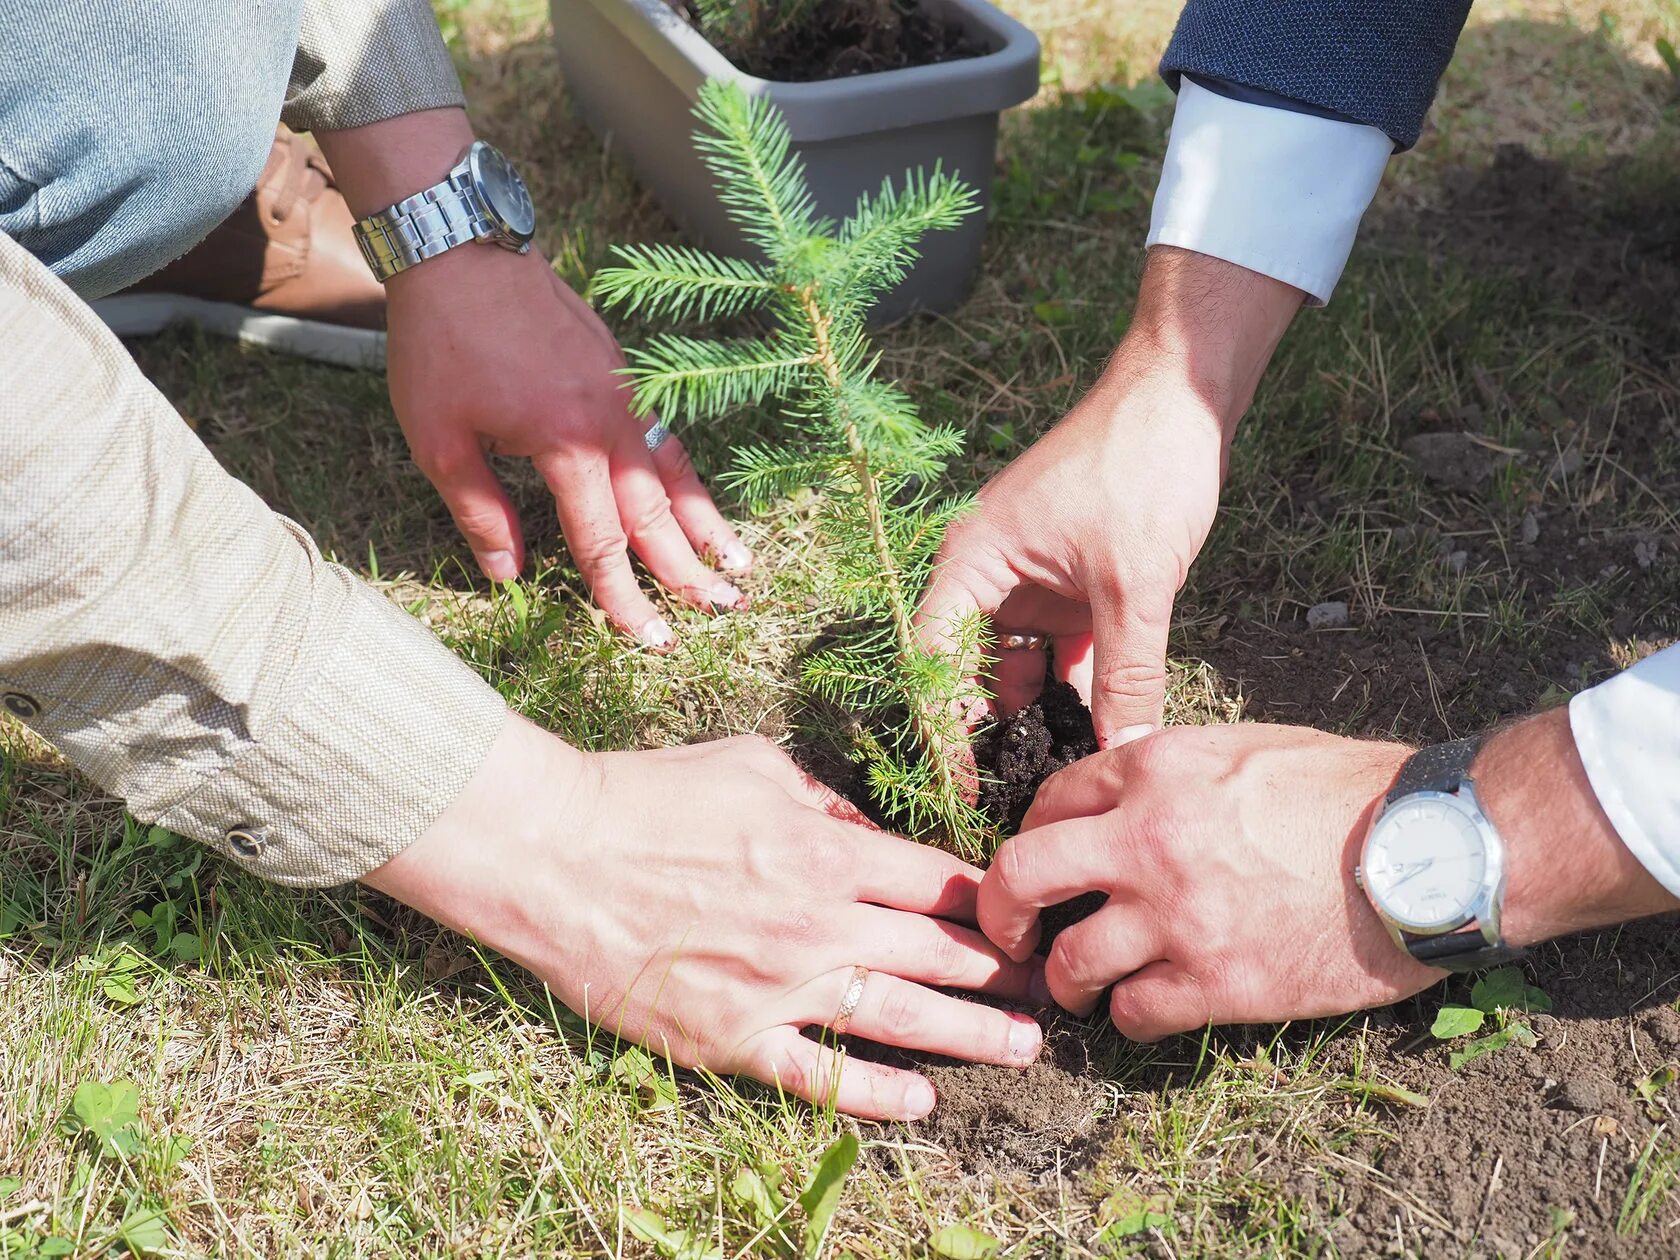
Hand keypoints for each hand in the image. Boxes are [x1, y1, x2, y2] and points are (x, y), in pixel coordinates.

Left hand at [319, 109, 749, 646]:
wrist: (462, 249)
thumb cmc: (441, 343)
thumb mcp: (438, 438)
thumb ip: (478, 512)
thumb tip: (508, 575)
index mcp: (565, 446)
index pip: (602, 540)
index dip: (624, 595)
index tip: (648, 637)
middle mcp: (609, 423)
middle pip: (657, 514)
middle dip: (689, 571)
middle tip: (725, 612)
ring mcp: (625, 394)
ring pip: (675, 473)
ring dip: (708, 523)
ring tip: (740, 565)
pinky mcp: (624, 372)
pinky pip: (665, 436)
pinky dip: (687, 475)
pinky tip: (697, 498)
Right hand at [367, 715, 1046, 1119]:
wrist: (555, 852)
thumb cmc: (649, 795)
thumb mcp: (752, 765)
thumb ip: (825, 799)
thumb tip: (869, 829)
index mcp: (827, 851)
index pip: (938, 883)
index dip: (992, 902)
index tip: (1027, 915)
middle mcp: (818, 925)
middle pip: (939, 953)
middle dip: (1005, 970)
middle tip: (1052, 986)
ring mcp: (778, 987)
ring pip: (900, 1018)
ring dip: (973, 1034)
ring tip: (1026, 1046)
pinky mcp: (732, 1037)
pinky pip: (817, 1076)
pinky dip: (873, 1093)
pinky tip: (923, 1102)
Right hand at [916, 247, 1301, 746]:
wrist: (1181, 395)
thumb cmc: (1139, 467)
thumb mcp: (1133, 584)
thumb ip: (1126, 676)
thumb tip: (1125, 755)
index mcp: (972, 561)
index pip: (933, 658)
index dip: (941, 727)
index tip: (958, 790)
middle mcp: (987, 574)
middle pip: (968, 669)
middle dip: (986, 732)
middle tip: (1005, 799)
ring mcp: (1028, 580)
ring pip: (1018, 665)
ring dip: (1034, 715)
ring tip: (1051, 778)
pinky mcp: (1069, 583)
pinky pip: (1060, 650)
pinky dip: (1072, 687)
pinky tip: (1091, 735)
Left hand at [978, 714, 1678, 1039]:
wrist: (1432, 850)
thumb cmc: (1347, 789)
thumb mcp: (1244, 746)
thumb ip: (1168, 767)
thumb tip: (1119, 786)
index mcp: (1154, 770)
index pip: (1047, 801)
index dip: (1034, 835)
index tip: (1042, 864)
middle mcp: (1147, 840)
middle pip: (1018, 876)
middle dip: (1000, 911)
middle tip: (1010, 934)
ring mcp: (1177, 916)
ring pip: (1069, 964)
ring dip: (1066, 980)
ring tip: (1080, 985)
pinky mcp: (1217, 982)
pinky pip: (1133, 1014)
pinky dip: (1129, 1015)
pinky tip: (1147, 1006)